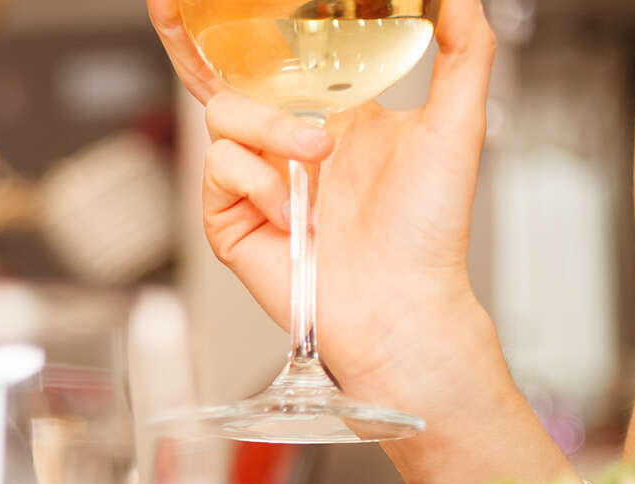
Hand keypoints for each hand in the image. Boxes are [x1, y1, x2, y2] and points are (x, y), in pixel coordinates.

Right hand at [150, 0, 571, 483]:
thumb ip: (464, 50)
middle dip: (187, 38)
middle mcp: (285, 139)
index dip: (247, 22)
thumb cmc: (429, 232)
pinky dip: (259, 181)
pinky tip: (294, 212)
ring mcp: (253, 176)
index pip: (278, 53)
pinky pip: (220, 164)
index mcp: (332, 112)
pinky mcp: (227, 215)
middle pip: (220, 73)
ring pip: (223, 112)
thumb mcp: (457, 126)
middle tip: (171, 3)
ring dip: (271, 127)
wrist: (400, 303)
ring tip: (317, 157)